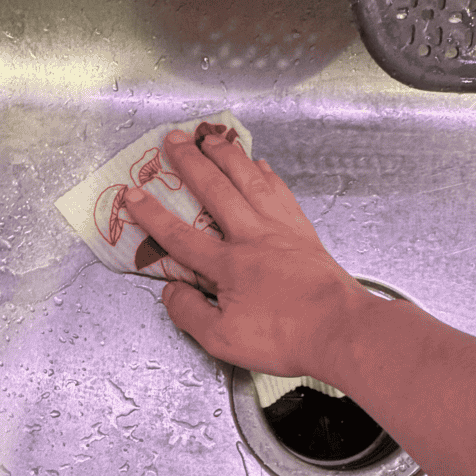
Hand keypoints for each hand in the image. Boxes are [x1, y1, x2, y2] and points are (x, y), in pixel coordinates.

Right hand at [122, 128, 372, 382]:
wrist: (342, 331)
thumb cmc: (284, 338)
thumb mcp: (223, 340)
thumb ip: (189, 313)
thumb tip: (170, 292)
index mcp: (228, 264)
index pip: (180, 235)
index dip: (152, 215)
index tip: (133, 194)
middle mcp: (252, 237)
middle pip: (215, 190)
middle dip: (190, 162)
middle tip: (173, 139)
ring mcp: (281, 230)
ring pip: (248, 180)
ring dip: (226, 155)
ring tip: (211, 136)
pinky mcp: (303, 233)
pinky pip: (279, 193)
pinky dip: (265, 175)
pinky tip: (260, 165)